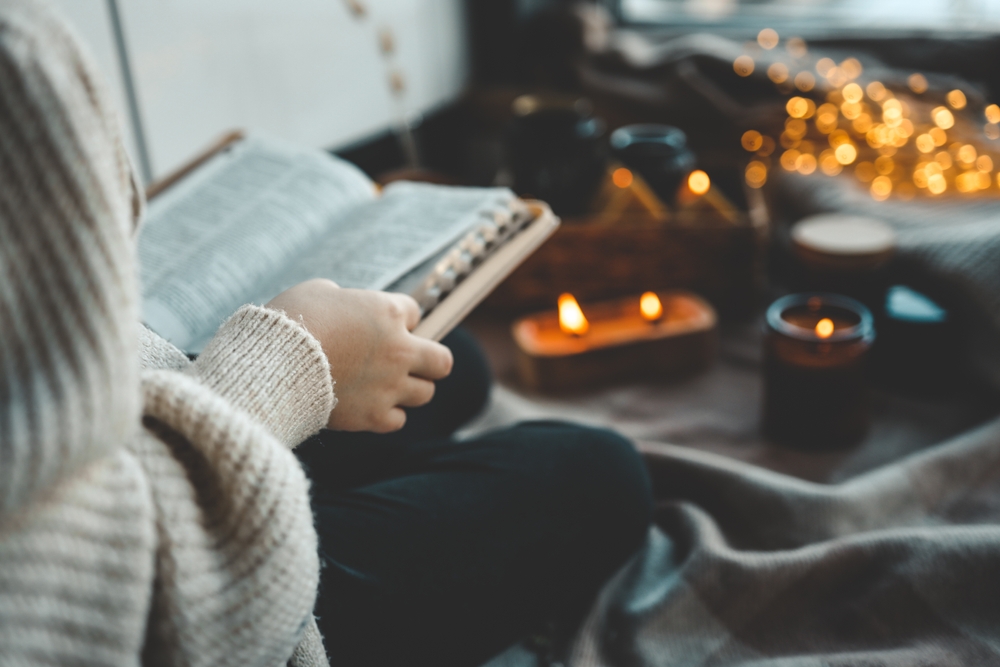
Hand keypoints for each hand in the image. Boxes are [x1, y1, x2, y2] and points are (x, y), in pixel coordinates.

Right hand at [265, 279, 452, 431]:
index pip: (415, 313)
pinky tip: (369, 405)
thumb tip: (349, 306)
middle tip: (408, 361)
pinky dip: (387, 414)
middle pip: (442, 362)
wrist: (272, 366)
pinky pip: (398, 420)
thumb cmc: (290, 321)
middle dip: (428, 360)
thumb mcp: (319, 292)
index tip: (379, 325)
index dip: (398, 318)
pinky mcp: (373, 415)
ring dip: (409, 389)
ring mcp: (389, 385)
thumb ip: (346, 299)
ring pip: (425, 393)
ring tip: (385, 386)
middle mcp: (398, 350)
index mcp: (388, 313)